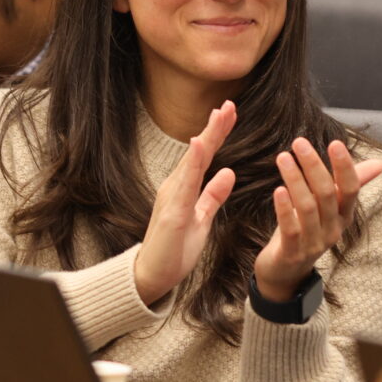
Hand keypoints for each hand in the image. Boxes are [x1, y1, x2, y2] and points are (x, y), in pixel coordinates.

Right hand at [133, 102, 238, 303]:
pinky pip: (186, 184)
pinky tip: (200, 144)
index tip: (230, 114)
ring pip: (192, 162)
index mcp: (184, 189)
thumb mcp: (201, 219)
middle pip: (198, 153)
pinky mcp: (172, 213)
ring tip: (219, 115)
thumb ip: (213, 196)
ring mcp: (172, 198)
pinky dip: (193, 162)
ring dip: (206, 137)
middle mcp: (176, 187)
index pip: (204, 156)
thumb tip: (229, 172)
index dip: (217, 134)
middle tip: (229, 104)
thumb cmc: (174, 250)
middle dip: (214, 128)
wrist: (152, 277)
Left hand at [254, 138, 381, 301]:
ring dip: (295, 180)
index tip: (335, 143)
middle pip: (327, 194)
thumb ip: (349, 184)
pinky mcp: (293, 253)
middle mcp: (333, 230)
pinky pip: (291, 229)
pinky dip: (285, 209)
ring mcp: (314, 243)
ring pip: (308, 208)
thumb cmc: (307, 230)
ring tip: (284, 158)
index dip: (345, 166)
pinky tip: (278, 190)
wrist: (285, 272)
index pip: (350, 189)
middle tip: (298, 142)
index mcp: (344, 216)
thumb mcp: (329, 206)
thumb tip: (380, 164)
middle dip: (313, 166)